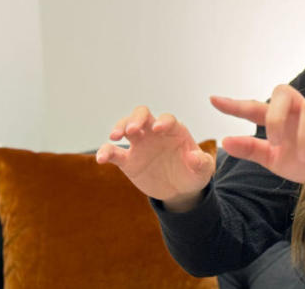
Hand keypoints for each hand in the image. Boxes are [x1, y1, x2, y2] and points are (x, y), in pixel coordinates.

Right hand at [96, 106, 214, 202]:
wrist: (180, 190)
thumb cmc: (193, 173)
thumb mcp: (203, 170)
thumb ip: (201, 163)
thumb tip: (194, 156)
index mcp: (174, 131)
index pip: (167, 119)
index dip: (162, 122)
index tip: (158, 129)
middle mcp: (154, 132)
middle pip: (142, 115)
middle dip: (136, 119)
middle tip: (132, 130)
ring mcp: (139, 144)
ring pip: (125, 127)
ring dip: (119, 127)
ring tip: (114, 137)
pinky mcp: (128, 160)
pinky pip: (113, 152)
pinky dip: (105, 152)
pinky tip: (100, 159)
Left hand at [210, 85, 304, 186]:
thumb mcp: (277, 160)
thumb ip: (253, 150)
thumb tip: (224, 141)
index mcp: (283, 120)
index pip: (256, 107)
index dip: (235, 105)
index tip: (213, 100)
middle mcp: (302, 112)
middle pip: (284, 92)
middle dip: (274, 116)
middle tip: (275, 142)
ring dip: (303, 134)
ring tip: (304, 156)